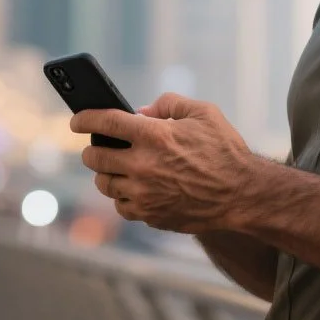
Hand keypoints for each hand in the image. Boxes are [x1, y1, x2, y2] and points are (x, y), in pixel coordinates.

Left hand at [74, 93, 262, 233]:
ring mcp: (144, 194)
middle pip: (95, 157)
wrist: (242, 194)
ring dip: (104, 174)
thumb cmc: (225, 150)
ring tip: (114, 168)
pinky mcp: (150, 215)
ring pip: (104, 184)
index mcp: (153, 135)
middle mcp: (142, 165)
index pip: (103, 123)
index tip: (76, 119)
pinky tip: (131, 188)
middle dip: (91, 149)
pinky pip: (121, 206)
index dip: (84, 118)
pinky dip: (121, 196)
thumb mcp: (203, 113)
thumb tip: (141, 111)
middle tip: (96, 147)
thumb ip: (169, 104)